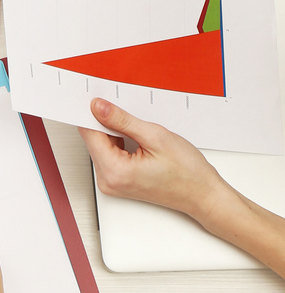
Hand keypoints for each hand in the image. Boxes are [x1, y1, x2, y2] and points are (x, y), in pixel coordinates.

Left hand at [79, 98, 232, 222]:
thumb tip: (98, 107)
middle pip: (94, 139)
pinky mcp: (119, 180)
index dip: (93, 112)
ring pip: (102, 145)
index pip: (89, 133)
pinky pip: (110, 154)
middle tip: (126, 112)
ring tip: (139, 130)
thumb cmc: (187, 173)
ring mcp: (113, 182)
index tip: (99, 98)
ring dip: (114, 132)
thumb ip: (121, 120)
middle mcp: (108, 180)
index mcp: (114, 171)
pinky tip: (136, 139)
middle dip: (106, 122)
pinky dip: (119, 142)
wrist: (203, 195)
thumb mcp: (154, 136)